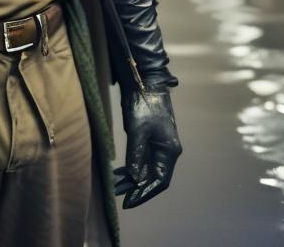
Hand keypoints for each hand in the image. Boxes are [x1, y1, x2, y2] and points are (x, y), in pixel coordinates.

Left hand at [113, 87, 181, 208]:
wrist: (144, 82)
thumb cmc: (145, 104)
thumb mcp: (138, 131)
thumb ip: (136, 156)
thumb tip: (134, 179)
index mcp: (169, 151)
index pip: (160, 181)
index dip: (145, 193)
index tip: (130, 202)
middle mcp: (165, 151)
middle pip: (152, 177)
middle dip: (136, 188)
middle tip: (119, 196)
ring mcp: (157, 145)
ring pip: (145, 169)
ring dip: (131, 178)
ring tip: (114, 186)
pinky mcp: (147, 138)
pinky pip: (140, 159)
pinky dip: (130, 167)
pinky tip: (118, 173)